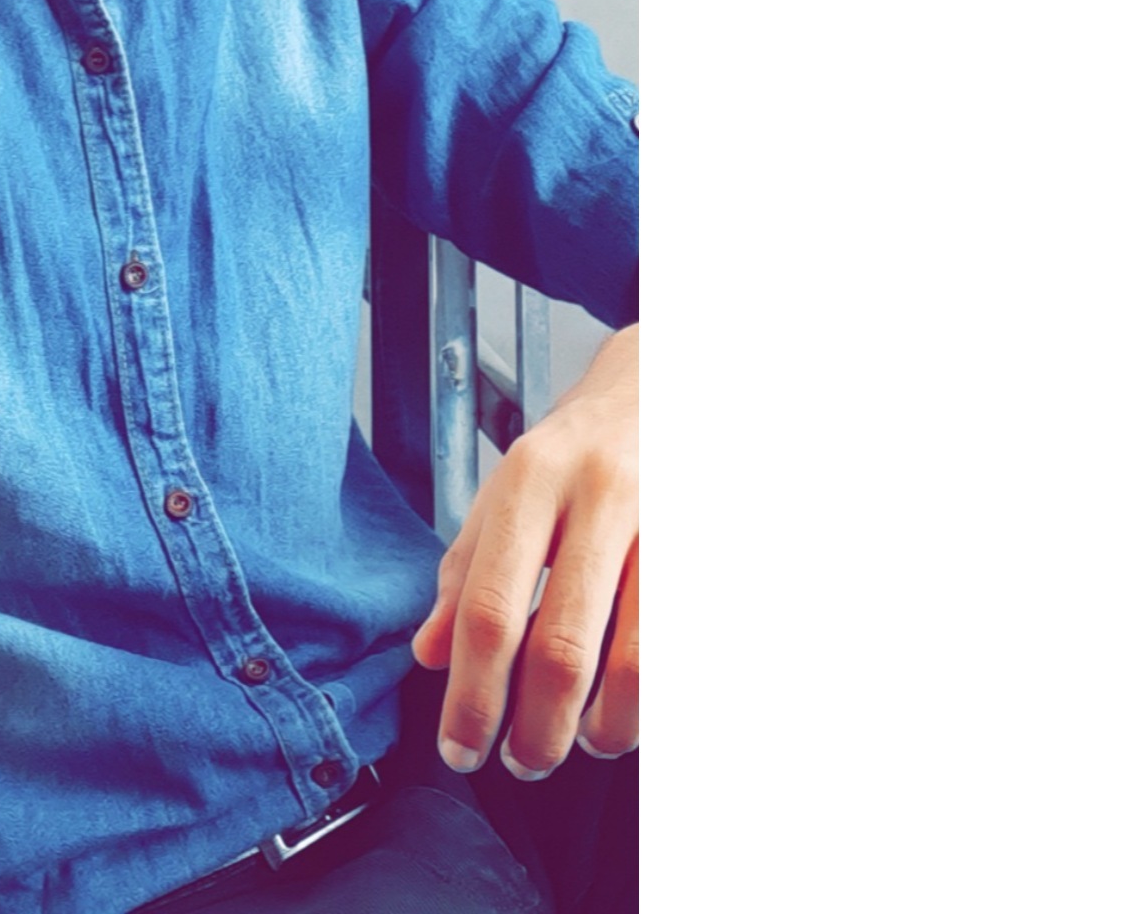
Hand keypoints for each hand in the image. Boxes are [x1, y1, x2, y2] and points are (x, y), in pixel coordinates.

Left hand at [410, 322, 637, 779]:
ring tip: (586, 741)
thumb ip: (466, 569)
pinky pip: (681, 648)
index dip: (470, 696)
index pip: (487, 609)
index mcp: (529, 477)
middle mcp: (596, 493)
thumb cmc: (580, 446)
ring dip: (604, 728)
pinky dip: (654, 698)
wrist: (666, 379)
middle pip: (559, 647)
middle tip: (523, 761)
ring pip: (635, 662)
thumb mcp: (508, 488)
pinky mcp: (712, 543)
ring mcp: (665, 518)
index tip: (459, 748)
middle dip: (536, 729)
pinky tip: (634, 707)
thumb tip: (429, 654)